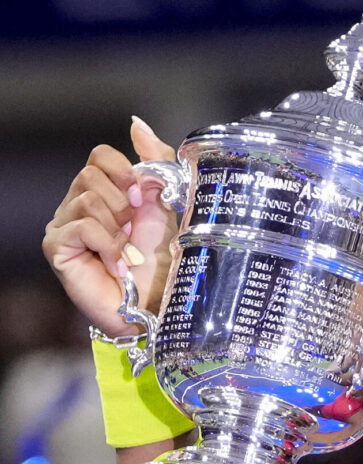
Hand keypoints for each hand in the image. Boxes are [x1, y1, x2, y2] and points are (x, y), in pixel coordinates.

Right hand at [42, 116, 177, 336]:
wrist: (160, 302)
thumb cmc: (164, 260)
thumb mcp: (168, 203)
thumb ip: (156, 162)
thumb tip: (136, 124)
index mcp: (105, 191)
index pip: (100, 154)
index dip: (125, 171)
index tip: (144, 197)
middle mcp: (79, 204)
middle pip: (91, 174)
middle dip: (124, 202)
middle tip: (136, 229)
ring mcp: (64, 225)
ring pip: (86, 198)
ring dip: (117, 225)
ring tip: (127, 249)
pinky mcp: (57, 248)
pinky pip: (81, 225)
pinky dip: (107, 242)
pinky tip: (116, 260)